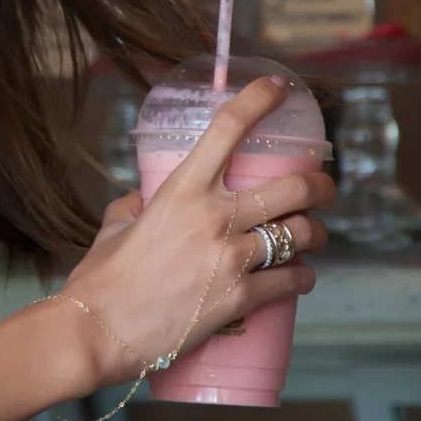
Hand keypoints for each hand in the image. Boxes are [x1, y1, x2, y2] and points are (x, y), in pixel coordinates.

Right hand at [61, 75, 333, 385]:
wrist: (97, 332)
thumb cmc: (99, 282)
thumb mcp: (114, 228)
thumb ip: (131, 207)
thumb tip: (138, 201)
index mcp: (182, 189)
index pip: (229, 128)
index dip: (260, 100)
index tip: (279, 88)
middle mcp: (214, 216)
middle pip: (295, 187)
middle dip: (321, 186)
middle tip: (324, 190)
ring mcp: (231, 257)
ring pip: (302, 234)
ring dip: (316, 234)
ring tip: (313, 238)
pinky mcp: (241, 298)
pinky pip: (292, 280)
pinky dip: (303, 277)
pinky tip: (301, 278)